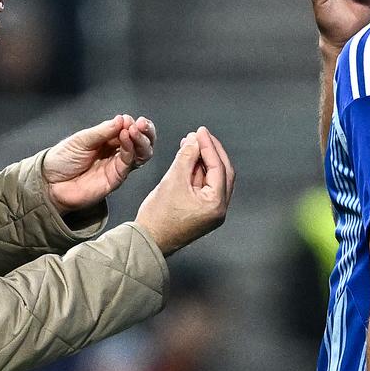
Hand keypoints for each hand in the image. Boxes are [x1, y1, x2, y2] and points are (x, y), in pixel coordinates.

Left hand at [43, 114, 155, 212]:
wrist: (50, 183)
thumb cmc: (62, 160)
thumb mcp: (81, 139)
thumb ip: (102, 131)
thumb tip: (122, 119)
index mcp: (108, 141)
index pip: (128, 130)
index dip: (132, 123)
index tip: (129, 119)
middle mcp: (116, 153)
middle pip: (140, 142)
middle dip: (146, 132)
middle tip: (141, 124)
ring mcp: (117, 166)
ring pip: (141, 154)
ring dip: (142, 140)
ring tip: (135, 130)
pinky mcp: (115, 179)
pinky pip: (129, 164)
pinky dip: (131, 150)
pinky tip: (126, 138)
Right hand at [133, 127, 233, 254]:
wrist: (147, 240)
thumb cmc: (158, 216)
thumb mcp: (172, 180)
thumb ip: (186, 157)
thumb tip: (195, 139)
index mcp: (216, 204)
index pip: (218, 167)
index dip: (209, 145)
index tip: (200, 131)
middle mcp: (219, 209)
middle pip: (222, 172)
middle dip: (210, 151)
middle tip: (200, 135)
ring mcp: (211, 212)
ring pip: (213, 178)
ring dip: (203, 160)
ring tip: (190, 144)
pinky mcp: (202, 212)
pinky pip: (204, 187)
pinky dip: (198, 172)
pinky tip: (188, 160)